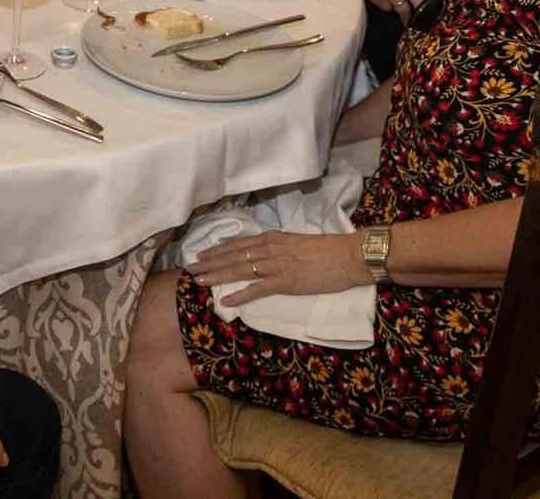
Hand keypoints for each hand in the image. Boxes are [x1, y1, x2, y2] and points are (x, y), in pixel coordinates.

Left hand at [187, 230, 368, 305]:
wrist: (348, 256)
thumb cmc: (328, 250)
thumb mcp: (297, 243)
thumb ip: (279, 248)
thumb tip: (265, 254)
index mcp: (273, 238)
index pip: (239, 243)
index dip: (218, 250)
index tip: (202, 255)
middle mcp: (270, 249)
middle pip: (233, 255)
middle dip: (210, 263)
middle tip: (191, 269)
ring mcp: (277, 265)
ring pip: (239, 269)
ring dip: (218, 276)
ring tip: (199, 281)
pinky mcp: (286, 281)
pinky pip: (257, 289)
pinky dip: (240, 294)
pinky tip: (226, 300)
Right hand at [341, 0, 437, 18]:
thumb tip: (433, 0)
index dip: (437, 5)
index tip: (438, 14)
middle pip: (421, 6)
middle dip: (422, 14)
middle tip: (423, 20)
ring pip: (403, 10)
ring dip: (402, 9)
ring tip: (398, 1)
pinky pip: (387, 8)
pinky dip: (387, 4)